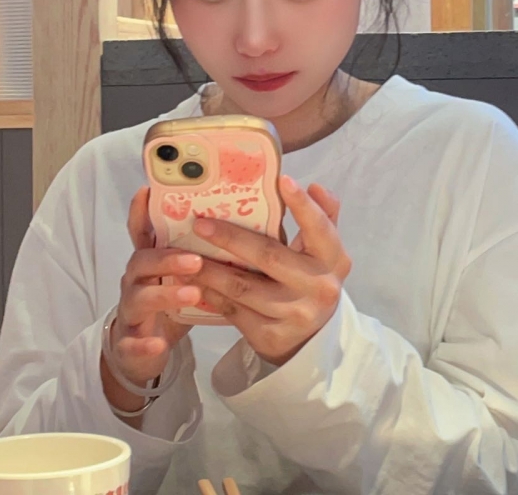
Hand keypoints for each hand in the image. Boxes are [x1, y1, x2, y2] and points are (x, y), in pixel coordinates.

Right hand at [101, 187, 202, 404]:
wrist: (142, 349)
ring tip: (191, 294)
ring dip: (164, 295)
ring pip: (139, 298)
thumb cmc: (171, 302)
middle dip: (168, 258)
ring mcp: (131, 310)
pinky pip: (133, 342)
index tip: (147, 191)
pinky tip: (160, 344)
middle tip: (196, 260)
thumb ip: (204, 252)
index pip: (143, 231)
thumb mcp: (185, 275)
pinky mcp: (129, 342)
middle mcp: (136, 280)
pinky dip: (145, 343)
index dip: (141, 211)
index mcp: (152, 260)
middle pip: (143, 260)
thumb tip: (243, 226)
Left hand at [191, 175, 351, 365]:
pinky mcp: (270, 336)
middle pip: (269, 257)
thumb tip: (316, 187)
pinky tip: (193, 281)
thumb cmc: (312, 278)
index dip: (302, 206)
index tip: (283, 180)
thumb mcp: (324, 250)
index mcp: (334, 259)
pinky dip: (211, 295)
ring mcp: (295, 315)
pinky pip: (234, 311)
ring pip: (244, 287)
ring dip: (210, 270)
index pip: (319, 228)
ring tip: (184, 254)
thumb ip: (323, 216)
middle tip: (201, 224)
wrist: (311, 338)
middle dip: (231, 238)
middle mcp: (319, 287)